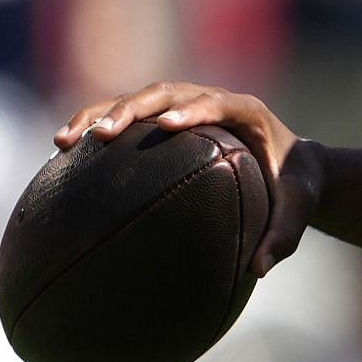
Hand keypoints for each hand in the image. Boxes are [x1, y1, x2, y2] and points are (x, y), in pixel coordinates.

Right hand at [54, 82, 321, 276]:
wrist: (293, 166)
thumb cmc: (295, 188)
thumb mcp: (299, 210)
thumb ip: (284, 236)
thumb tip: (259, 269)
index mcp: (248, 113)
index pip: (221, 103)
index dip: (195, 109)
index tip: (168, 125)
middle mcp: (212, 100)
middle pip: (167, 92)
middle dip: (132, 109)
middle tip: (102, 135)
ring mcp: (186, 105)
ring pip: (138, 98)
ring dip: (100, 113)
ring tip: (64, 141)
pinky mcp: (166, 117)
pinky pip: (128, 116)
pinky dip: (95, 126)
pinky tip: (62, 153)